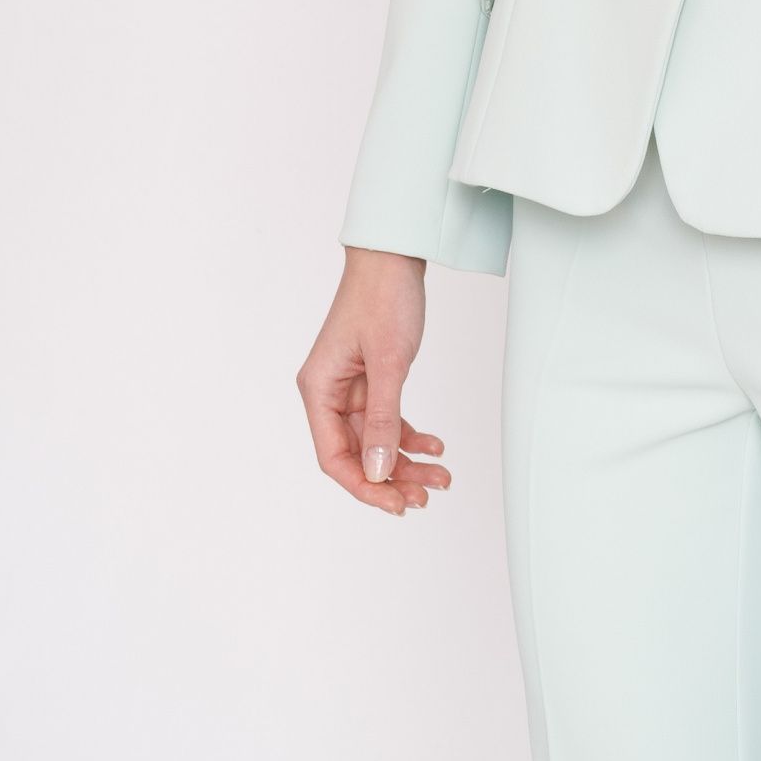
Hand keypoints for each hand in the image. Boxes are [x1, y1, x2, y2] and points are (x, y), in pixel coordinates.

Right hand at [296, 245, 451, 515]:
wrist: (395, 255)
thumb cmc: (383, 297)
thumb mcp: (388, 361)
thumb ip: (382, 420)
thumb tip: (377, 473)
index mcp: (318, 390)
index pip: (333, 457)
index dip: (363, 486)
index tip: (396, 504)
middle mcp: (329, 393)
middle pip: (355, 454)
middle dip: (391, 478)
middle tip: (426, 497)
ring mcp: (351, 387)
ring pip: (375, 441)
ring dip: (406, 462)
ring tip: (441, 477)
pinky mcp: (372, 379)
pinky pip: (388, 420)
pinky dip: (410, 436)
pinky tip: (435, 446)